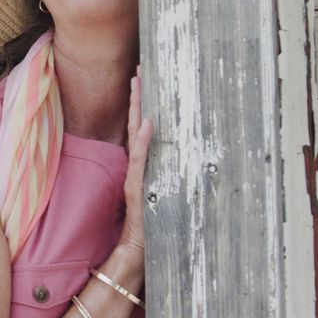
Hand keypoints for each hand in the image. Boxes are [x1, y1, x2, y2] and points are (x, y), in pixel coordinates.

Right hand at [120, 66, 151, 253]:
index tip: (142, 80)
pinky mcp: (136, 183)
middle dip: (137, 96)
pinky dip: (142, 138)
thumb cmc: (152, 222)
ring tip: (139, 85)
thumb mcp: (163, 192)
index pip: (139, 126)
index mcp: (142, 162)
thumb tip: (183, 158)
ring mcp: (135, 170)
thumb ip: (165, 175)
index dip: (140, 104)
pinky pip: (140, 156)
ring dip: (137, 108)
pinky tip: (146, 121)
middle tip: (139, 71)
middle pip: (134, 121)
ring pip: (135, 132)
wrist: (138, 245)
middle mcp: (137, 162)